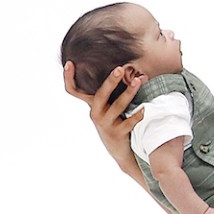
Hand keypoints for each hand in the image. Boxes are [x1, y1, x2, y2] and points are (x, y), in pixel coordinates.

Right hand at [66, 62, 145, 178]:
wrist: (120, 150)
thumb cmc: (116, 122)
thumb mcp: (109, 107)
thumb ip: (115, 92)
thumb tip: (134, 72)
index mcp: (92, 104)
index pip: (73, 91)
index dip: (69, 78)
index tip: (70, 63)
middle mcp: (95, 113)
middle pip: (100, 95)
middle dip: (110, 81)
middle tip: (119, 69)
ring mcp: (105, 124)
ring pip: (117, 106)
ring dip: (129, 92)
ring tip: (138, 81)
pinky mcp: (117, 134)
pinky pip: (128, 123)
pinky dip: (137, 115)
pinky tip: (144, 108)